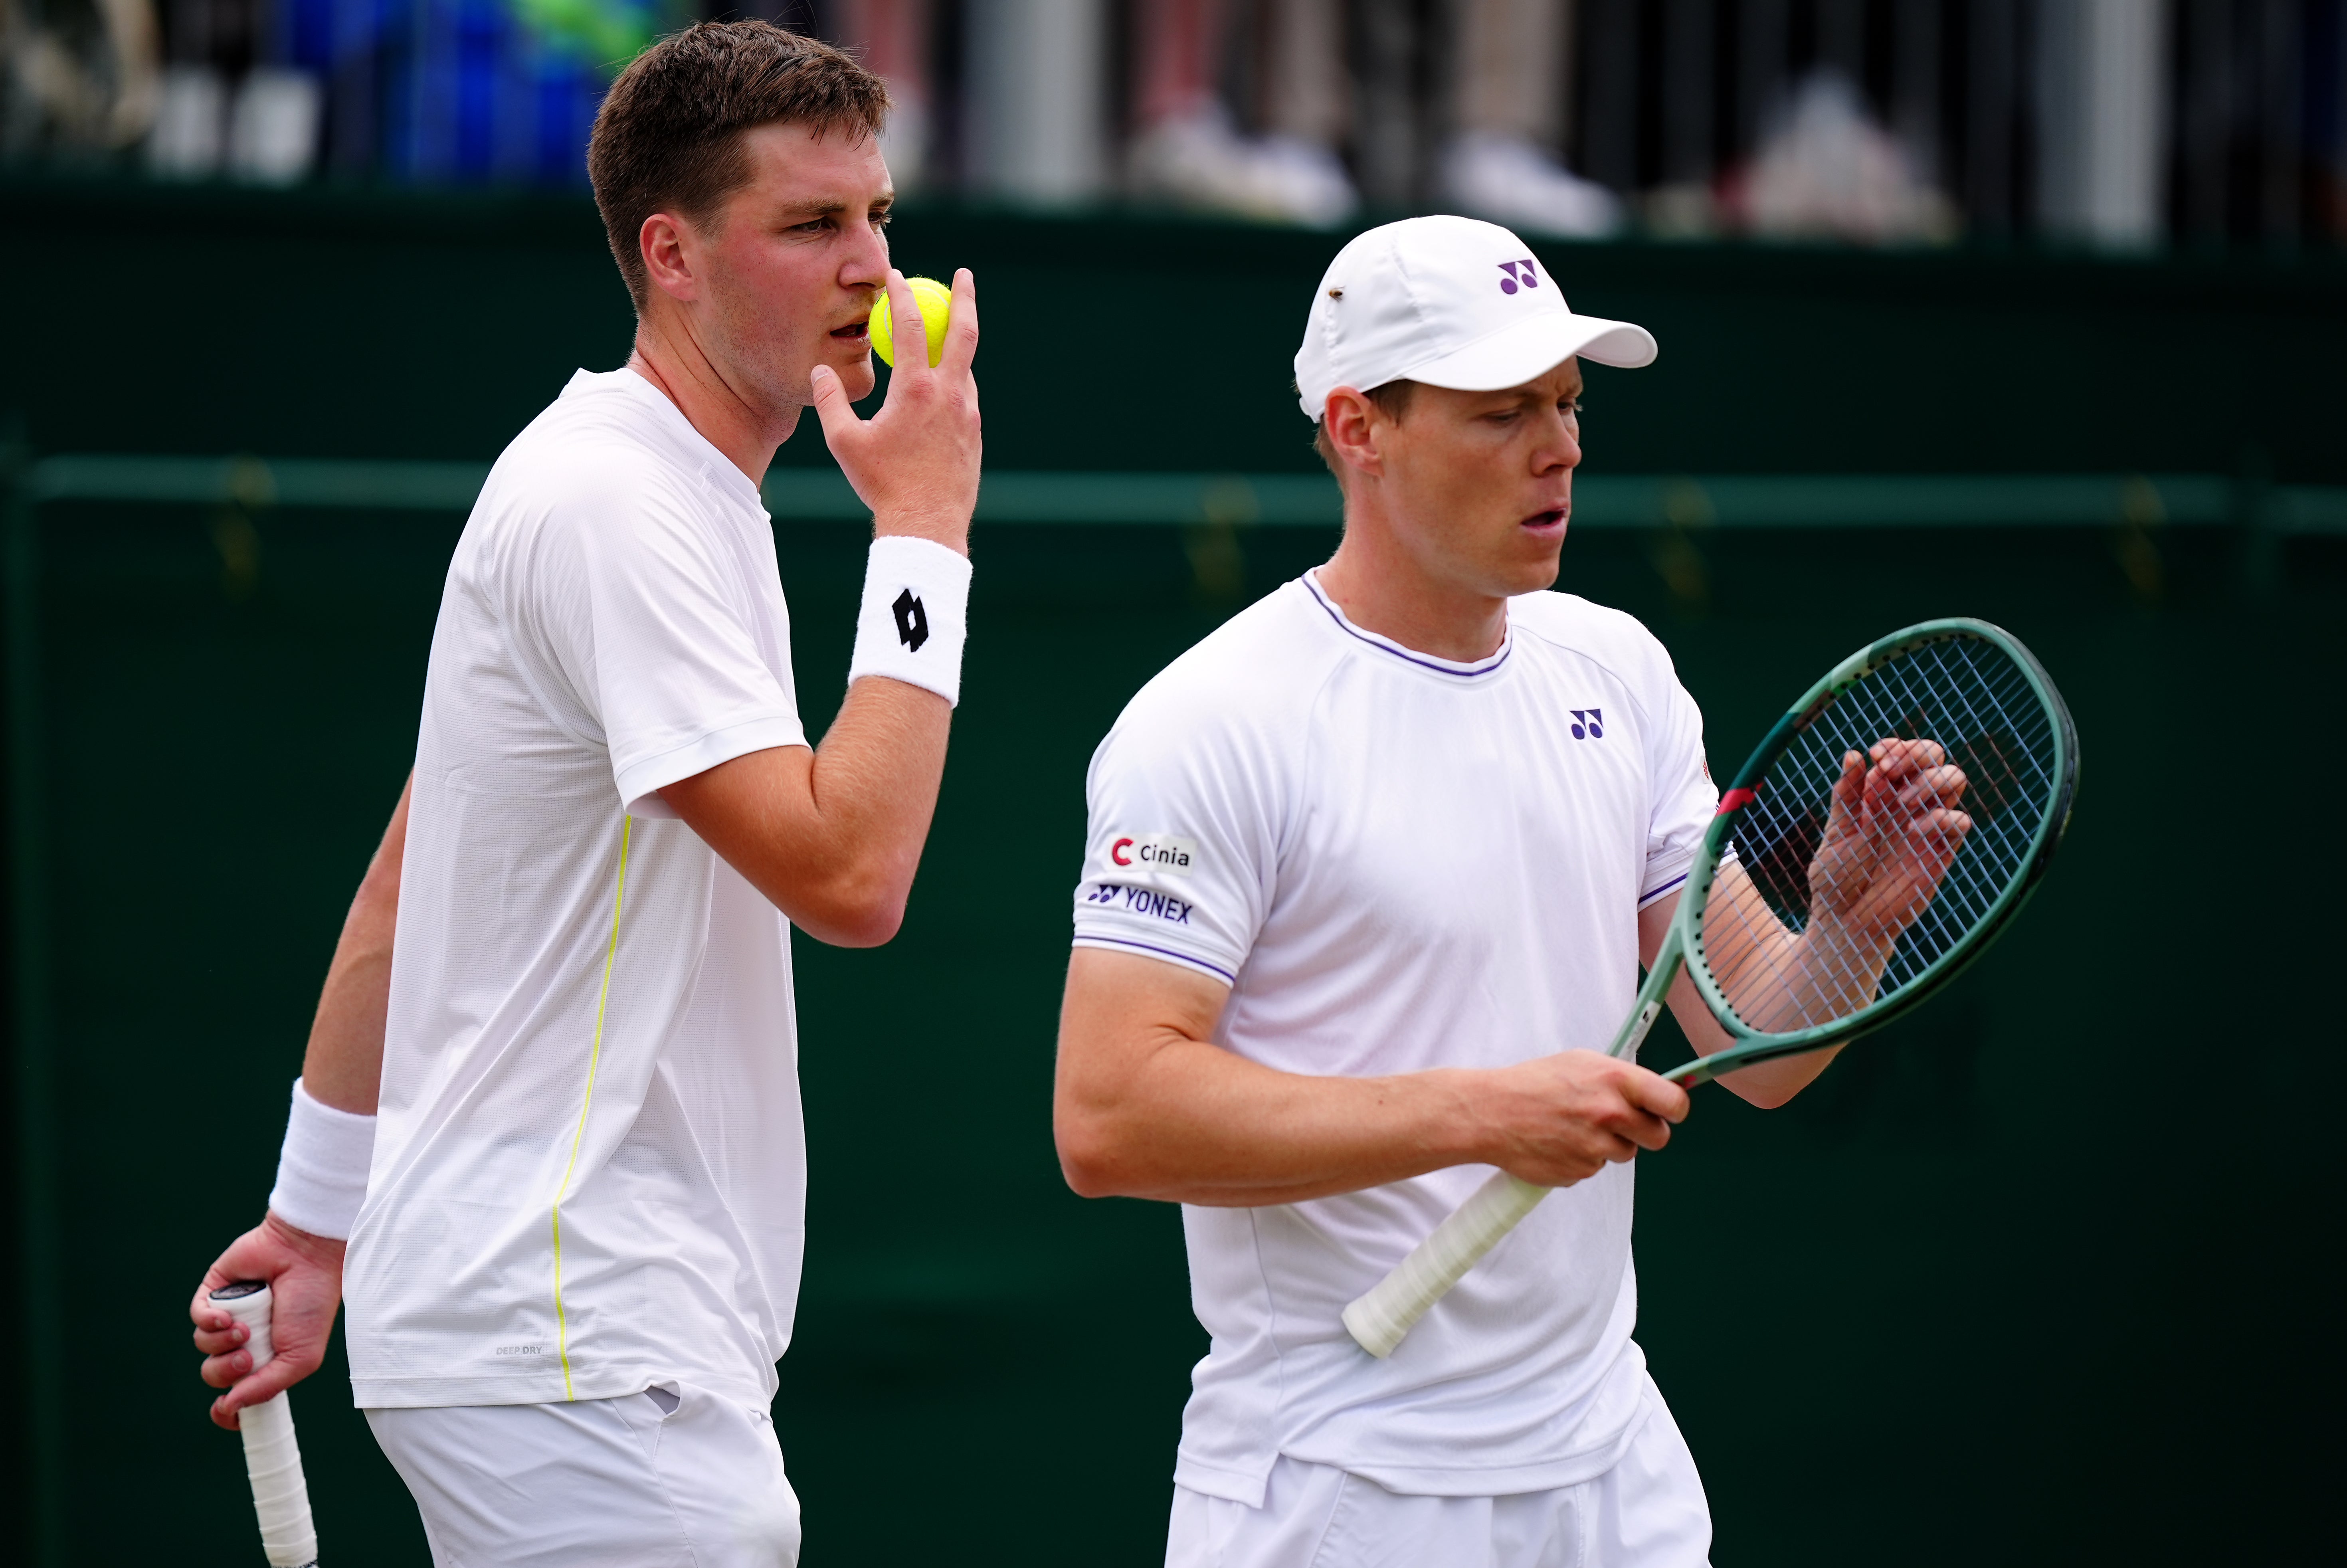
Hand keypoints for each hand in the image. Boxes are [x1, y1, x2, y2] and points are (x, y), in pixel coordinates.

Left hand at [190, 1211, 346, 1429]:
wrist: (307, 1257)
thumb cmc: (312, 1305)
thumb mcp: (300, 1358)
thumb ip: (267, 1388)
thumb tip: (229, 1407)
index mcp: (267, 1359)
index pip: (236, 1394)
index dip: (227, 1409)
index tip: (225, 1411)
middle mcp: (245, 1341)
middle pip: (214, 1374)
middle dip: (225, 1372)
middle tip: (245, 1358)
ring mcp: (228, 1317)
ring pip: (203, 1347)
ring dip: (220, 1343)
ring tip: (242, 1328)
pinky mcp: (214, 1293)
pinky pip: (197, 1318)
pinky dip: (207, 1321)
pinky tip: (225, 1316)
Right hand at [811, 267, 980, 554]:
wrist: (927, 524)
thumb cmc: (882, 484)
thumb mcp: (843, 442)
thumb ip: (831, 401)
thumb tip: (820, 371)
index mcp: (917, 389)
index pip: (910, 325)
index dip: (901, 294)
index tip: (895, 275)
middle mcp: (950, 394)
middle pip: (963, 331)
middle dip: (963, 297)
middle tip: (963, 275)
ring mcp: (968, 413)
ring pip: (966, 367)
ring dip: (955, 345)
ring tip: (941, 335)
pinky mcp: (975, 433)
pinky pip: (966, 396)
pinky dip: (956, 380)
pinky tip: (941, 387)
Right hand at [1480, 1050, 1689, 1186]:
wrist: (1491, 1114)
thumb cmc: (1533, 1083)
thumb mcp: (1581, 1062)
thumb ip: (1619, 1078)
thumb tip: (1650, 1093)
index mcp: (1615, 1081)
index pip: (1674, 1102)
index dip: (1675, 1109)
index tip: (1670, 1110)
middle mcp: (1610, 1115)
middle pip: (1658, 1137)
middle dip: (1645, 1131)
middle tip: (1621, 1122)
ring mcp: (1596, 1148)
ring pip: (1625, 1154)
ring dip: (1610, 1145)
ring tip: (1577, 1128)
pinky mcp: (1580, 1172)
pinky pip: (1595, 1168)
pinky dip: (1583, 1158)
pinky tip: (1561, 1142)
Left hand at [1807, 738, 1972, 953]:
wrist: (1847, 922)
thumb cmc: (1837, 878)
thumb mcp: (1836, 833)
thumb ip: (1846, 795)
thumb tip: (1854, 753)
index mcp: (1879, 793)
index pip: (1901, 753)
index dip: (1895, 746)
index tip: (1877, 757)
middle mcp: (1907, 803)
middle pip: (1934, 756)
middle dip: (1917, 753)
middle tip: (1890, 770)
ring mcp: (1927, 825)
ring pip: (1954, 779)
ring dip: (1930, 780)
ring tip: (1901, 804)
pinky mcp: (1942, 851)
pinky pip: (1960, 821)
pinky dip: (1943, 816)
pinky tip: (1914, 830)